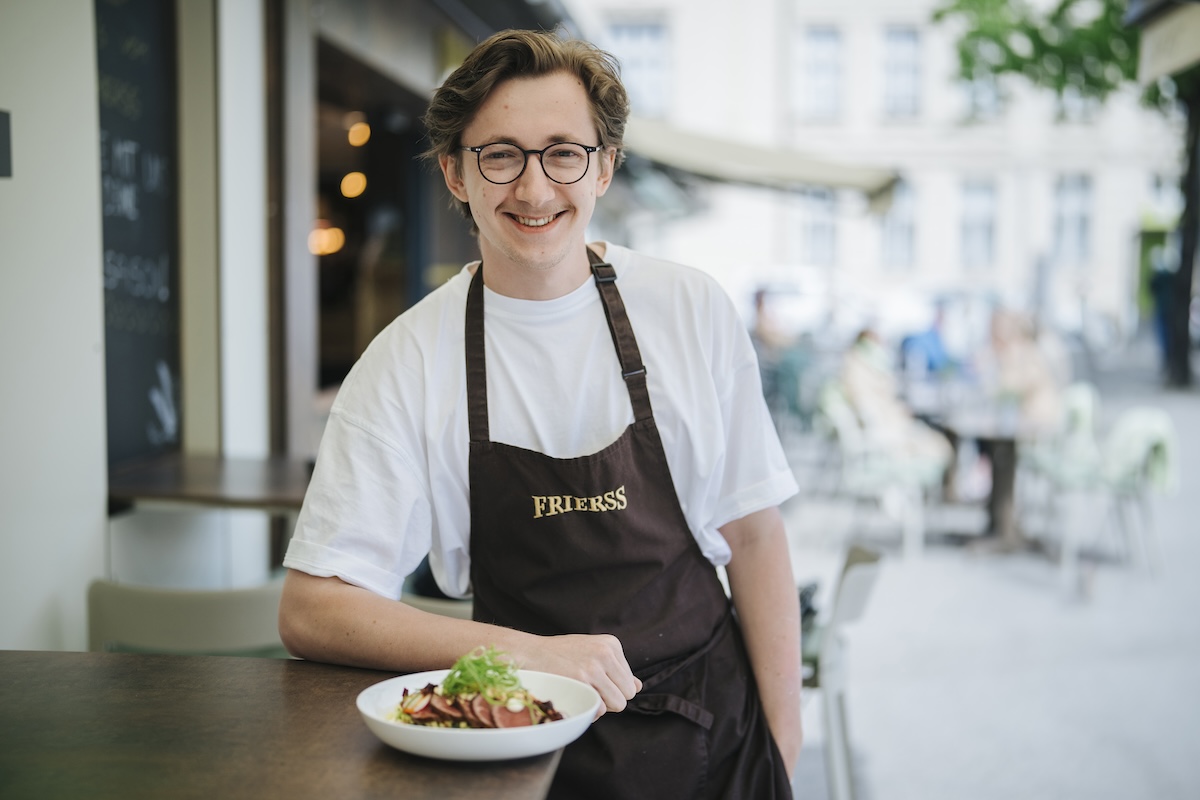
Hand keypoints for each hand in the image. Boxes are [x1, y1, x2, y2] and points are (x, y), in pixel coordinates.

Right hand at [511, 633, 641, 717]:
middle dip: (611, 699)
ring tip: (582, 694)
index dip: (612, 688)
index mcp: (611, 644)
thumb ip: (617, 669)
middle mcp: (606, 652)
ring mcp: (594, 666)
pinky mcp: (581, 680)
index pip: (630, 681)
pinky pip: (600, 709)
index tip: (593, 681)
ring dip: (601, 706)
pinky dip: (589, 710)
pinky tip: (575, 698)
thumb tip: (639, 686)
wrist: (529, 653)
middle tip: (589, 690)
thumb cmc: (560, 655)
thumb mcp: (592, 653)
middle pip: (628, 694)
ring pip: (618, 703)